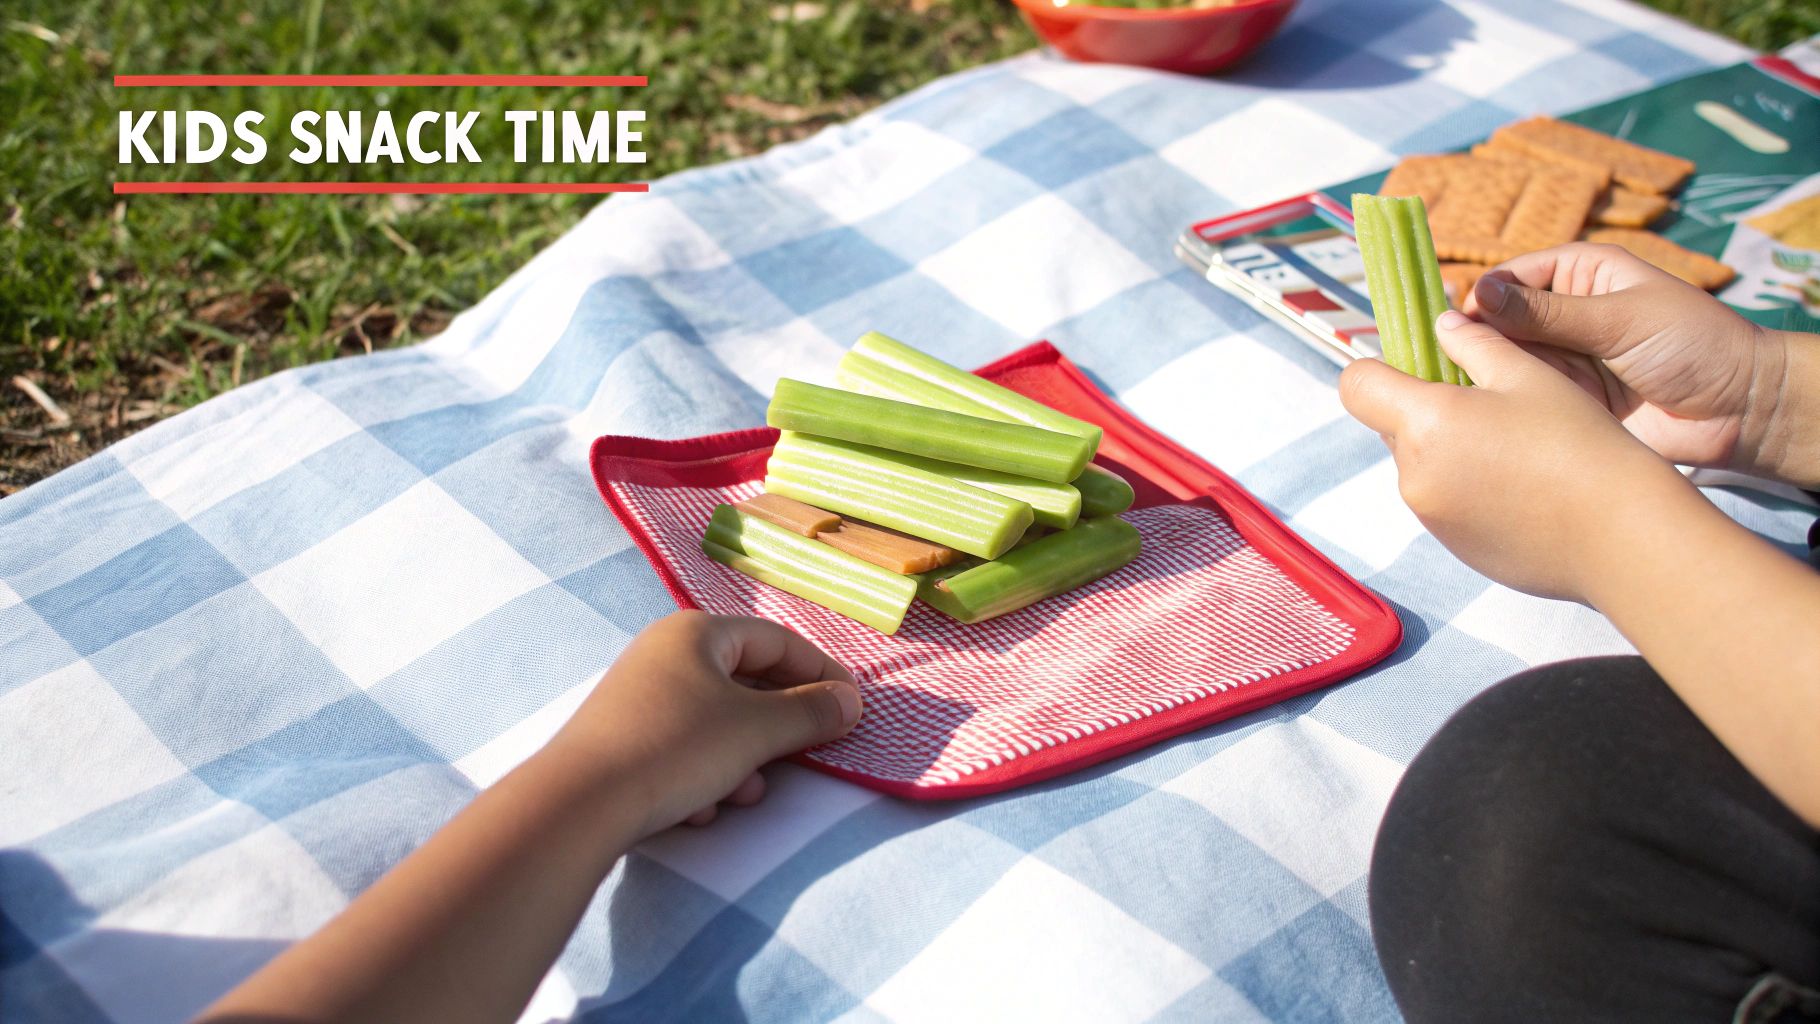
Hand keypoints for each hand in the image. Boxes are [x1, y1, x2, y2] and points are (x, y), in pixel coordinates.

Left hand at [542, 611, 860, 838]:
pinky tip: (699, 808)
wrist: (579, 803)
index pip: (777, 641)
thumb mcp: (757, 731)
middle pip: (745, 681)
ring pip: (714, 721)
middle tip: (807, 752)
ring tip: (745, 794)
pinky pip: (681, 747)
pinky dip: (702, 774)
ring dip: (741, 759)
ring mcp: (638, 695)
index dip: (821, 672)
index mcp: (697, 632)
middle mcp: (664, 652)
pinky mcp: (620, 737)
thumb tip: (850, 701)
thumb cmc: (677, 748)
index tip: (851, 708)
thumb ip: (811, 713)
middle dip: (778, 725)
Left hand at [1341, 310, 1692, 602]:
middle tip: (1486, 403)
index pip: (1357, 385)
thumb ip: (1473, 344)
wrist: (1622, 534)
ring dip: (1449, 452)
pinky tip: (1522, 489)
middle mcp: (1415, 474)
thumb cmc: (1580, 445)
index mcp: (1425, 422)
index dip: (1377, 369)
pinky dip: (1468, 491)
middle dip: (1424, 411)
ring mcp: (1431, 517)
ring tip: (1516, 449)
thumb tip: (1442, 324)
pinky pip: (1445, 505)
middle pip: (1391, 428)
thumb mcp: (1527, 376)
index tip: (1415, 366)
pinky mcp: (1454, 548)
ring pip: (1421, 467)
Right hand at [1464, 242, 1795, 480]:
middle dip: (1473, 340)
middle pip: (1499, 323)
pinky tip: (1478, 413)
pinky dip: (1502, 404)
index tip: (1453, 325)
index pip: (1511, 279)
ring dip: (1483, 374)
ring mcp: (1564, 360)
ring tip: (1456, 390)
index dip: (1481, 299)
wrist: (1741, 411)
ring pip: (1504, 362)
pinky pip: (1522, 397)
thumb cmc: (1694, 346)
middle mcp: (1564, 315)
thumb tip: (1478, 294)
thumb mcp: (1619, 320)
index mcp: (1581, 275)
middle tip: (1442, 362)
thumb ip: (1548, 313)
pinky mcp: (1567, 400)